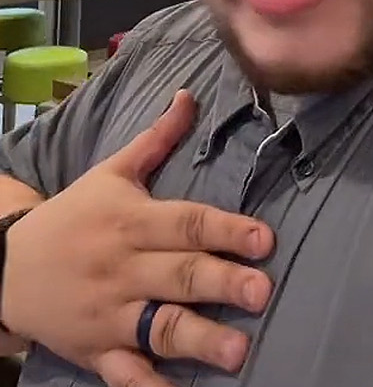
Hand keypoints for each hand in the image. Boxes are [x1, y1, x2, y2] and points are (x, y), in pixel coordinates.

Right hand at [1, 91, 274, 386]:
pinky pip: (124, 373)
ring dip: (198, 340)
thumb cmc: (72, 218)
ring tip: (237, 353)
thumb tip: (191, 95)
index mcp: (131, 222)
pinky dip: (149, 386)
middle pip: (177, 275)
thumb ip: (157, 140)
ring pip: (156, 327)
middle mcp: (122, 268)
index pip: (186, 223)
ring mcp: (108, 313)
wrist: (2, 267)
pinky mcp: (94, 350)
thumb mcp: (110, 175)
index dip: (226, 230)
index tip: (264, 240)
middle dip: (220, 284)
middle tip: (262, 293)